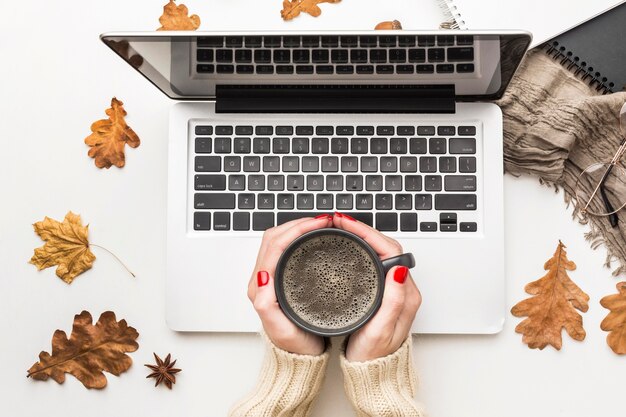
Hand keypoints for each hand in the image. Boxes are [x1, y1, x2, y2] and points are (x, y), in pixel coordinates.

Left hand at [248, 215, 332, 355]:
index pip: (273, 245)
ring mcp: (270, 278)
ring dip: (297, 228)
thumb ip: (268, 306)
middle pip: (274, 237)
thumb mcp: (282, 330)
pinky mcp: (280, 279)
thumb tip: (263, 279)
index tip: (318, 224)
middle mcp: (262, 280)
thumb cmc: (295, 346)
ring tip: (320, 224)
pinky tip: (314, 237)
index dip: (295, 230)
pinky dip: (299, 237)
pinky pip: (285, 249)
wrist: (300, 359)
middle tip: (322, 221)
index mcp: (260, 288)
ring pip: (279, 241)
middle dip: (297, 223)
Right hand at [333, 212, 421, 361]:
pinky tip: (345, 247)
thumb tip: (399, 269)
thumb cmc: (374, 356)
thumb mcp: (381, 330)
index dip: (367, 233)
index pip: (390, 249)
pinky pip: (372, 261)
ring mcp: (390, 288)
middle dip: (361, 229)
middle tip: (338, 221)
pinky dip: (358, 249)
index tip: (347, 224)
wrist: (372, 375)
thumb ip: (393, 301)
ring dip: (360, 237)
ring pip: (377, 251)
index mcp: (405, 293)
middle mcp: (400, 287)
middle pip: (384, 245)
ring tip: (340, 228)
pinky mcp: (380, 292)